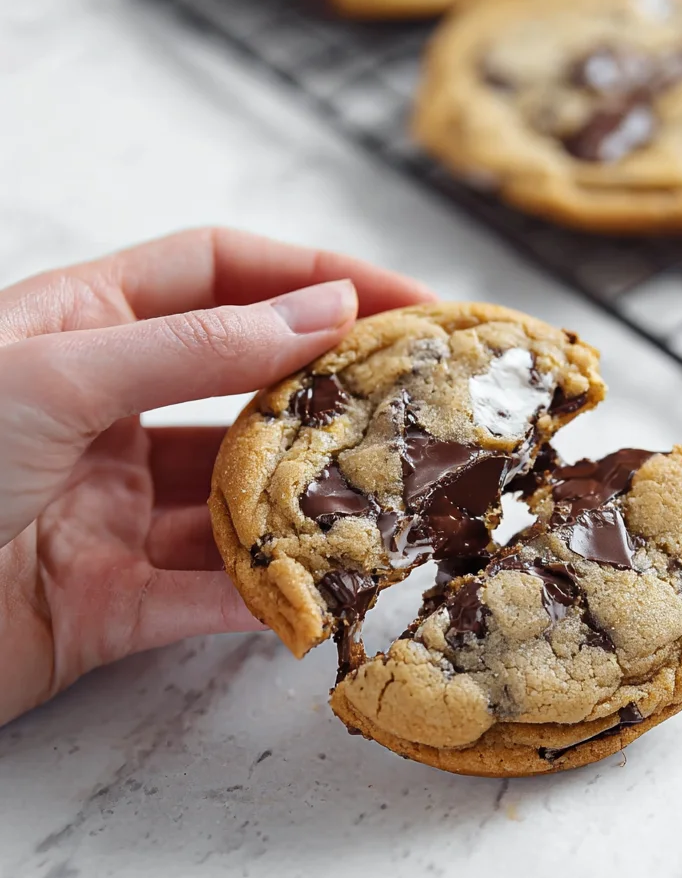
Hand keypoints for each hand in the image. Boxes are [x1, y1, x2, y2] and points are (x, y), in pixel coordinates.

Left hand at [0, 227, 432, 727]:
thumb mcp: (57, 373)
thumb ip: (197, 346)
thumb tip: (324, 306)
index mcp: (82, 329)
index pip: (221, 274)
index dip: (314, 274)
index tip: (406, 301)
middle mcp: (105, 413)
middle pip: (247, 387)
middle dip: (335, 391)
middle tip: (430, 401)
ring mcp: (112, 510)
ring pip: (240, 499)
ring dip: (312, 502)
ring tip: (397, 499)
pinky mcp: (112, 603)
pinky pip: (210, 596)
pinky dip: (266, 597)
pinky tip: (326, 590)